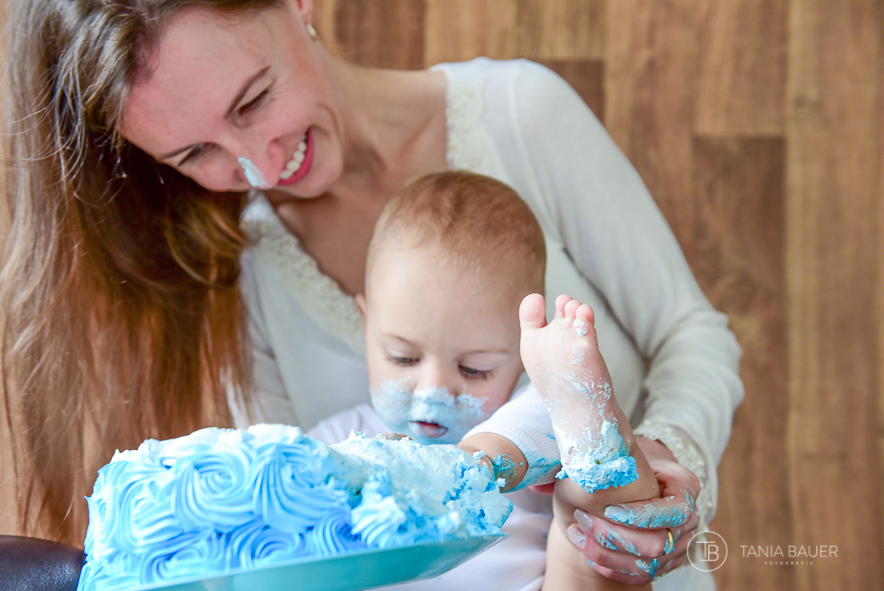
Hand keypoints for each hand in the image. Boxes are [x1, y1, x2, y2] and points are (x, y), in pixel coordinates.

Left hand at [564, 438, 701, 584]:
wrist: (633, 474)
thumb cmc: (623, 457)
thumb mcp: (616, 449)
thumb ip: (591, 456)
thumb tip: (542, 478)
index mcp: (685, 485)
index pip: (673, 510)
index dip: (641, 515)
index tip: (608, 509)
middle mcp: (690, 519)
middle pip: (659, 544)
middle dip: (616, 537)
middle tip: (582, 520)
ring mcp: (680, 543)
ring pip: (648, 565)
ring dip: (608, 554)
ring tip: (577, 535)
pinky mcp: (666, 561)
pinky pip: (642, 575)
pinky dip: (613, 568)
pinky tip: (588, 552)